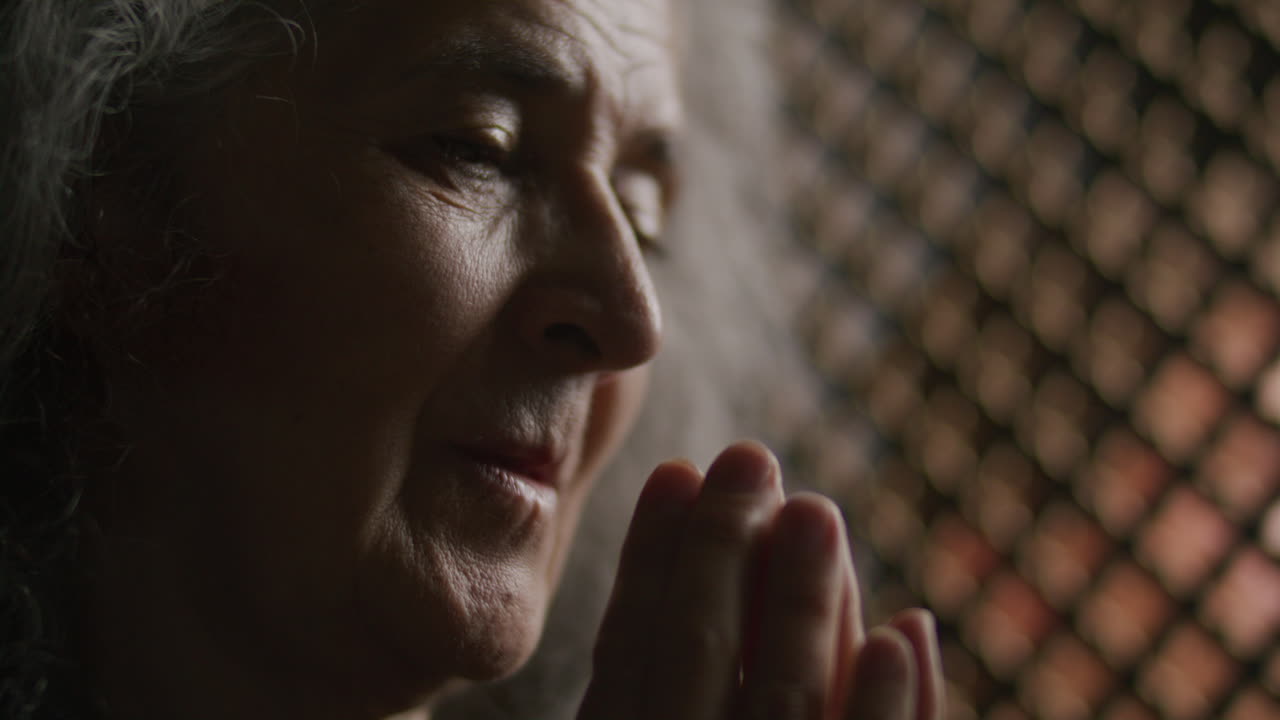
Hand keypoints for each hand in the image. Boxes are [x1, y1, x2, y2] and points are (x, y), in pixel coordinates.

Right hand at [578, 442, 943, 719]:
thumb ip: (636, 677)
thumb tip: (645, 529)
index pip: (625, 656)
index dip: (649, 559)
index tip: (675, 471)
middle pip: (700, 656)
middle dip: (723, 547)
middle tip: (749, 456)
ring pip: (784, 699)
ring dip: (802, 597)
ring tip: (815, 507)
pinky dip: (892, 705)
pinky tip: (904, 630)